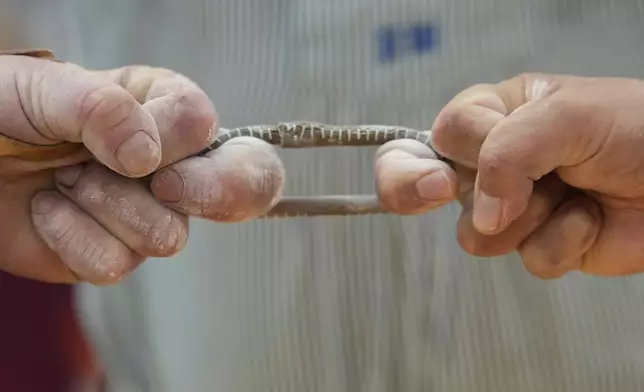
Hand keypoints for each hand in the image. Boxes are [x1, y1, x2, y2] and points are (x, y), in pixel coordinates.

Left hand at [0, 54, 220, 283]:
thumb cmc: (3, 111)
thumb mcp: (46, 89)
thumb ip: (102, 108)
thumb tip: (147, 159)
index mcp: (161, 108)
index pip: (202, 124)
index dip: (172, 142)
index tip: (130, 149)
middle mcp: (167, 162)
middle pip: (227, 191)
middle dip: (189, 189)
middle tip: (138, 177)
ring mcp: (146, 211)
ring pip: (167, 235)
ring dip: (103, 205)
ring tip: (65, 179)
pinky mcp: (115, 252)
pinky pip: (117, 264)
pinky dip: (72, 237)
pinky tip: (48, 209)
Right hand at [375, 73, 643, 277]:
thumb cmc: (635, 129)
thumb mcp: (566, 116)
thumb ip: (508, 152)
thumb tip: (482, 213)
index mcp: (495, 116)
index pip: (438, 136)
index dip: (429, 159)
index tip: (441, 182)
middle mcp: (495, 162)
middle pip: (424, 186)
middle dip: (420, 192)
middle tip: (434, 192)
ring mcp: (515, 206)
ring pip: (476, 234)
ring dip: (528, 218)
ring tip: (570, 192)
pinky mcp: (542, 243)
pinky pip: (528, 258)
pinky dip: (564, 242)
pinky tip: (592, 220)